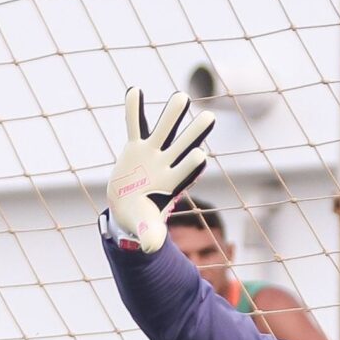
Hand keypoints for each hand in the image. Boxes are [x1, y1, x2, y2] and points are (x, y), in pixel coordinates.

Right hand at [105, 88, 215, 252]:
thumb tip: (151, 248)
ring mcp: (152, 153)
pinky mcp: (135, 146)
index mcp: (172, 184)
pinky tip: (134, 90)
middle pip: (183, 146)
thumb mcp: (145, 229)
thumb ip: (151, 236)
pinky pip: (135, 124)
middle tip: (209, 117)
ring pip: (164, 130)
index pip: (186, 172)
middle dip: (195, 133)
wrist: (129, 207)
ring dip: (172, 114)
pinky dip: (134, 108)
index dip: (192, 165)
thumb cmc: (141, 219)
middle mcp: (166, 165)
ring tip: (181, 96)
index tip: (200, 155)